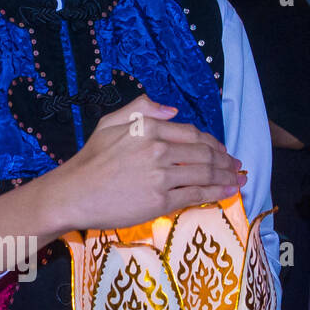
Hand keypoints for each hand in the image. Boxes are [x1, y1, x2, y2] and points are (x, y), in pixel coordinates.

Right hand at [42, 96, 244, 236]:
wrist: (73, 194)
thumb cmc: (89, 160)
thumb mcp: (109, 123)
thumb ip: (140, 109)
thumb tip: (172, 110)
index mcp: (147, 129)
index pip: (192, 133)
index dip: (212, 141)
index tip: (221, 149)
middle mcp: (157, 150)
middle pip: (204, 153)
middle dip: (225, 159)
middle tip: (235, 165)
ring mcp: (160, 176)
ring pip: (205, 173)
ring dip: (227, 176)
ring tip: (237, 178)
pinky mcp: (160, 201)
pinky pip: (196, 195)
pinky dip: (217, 193)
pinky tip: (227, 192)